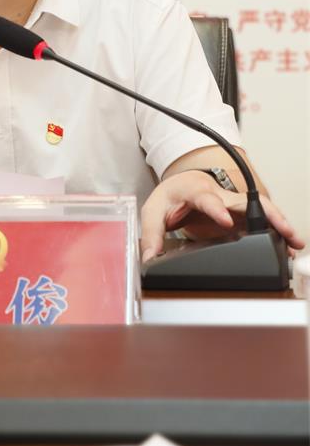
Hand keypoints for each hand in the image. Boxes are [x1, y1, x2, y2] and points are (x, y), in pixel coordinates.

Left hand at [140, 170, 304, 262]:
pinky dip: (278, 231)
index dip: (216, 209)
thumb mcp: (153, 212)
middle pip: (246, 201)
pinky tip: (290, 245)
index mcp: (195, 191)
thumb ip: (152, 234)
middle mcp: (219, 195)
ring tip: (296, 242)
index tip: (226, 221)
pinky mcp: (242, 215)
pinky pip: (263, 220)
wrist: (180, 187)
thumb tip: (150, 257)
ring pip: (261, 208)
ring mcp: (234, 204)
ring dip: (280, 223)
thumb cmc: (170, 197)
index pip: (207, 198)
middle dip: (266, 214)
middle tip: (284, 232)